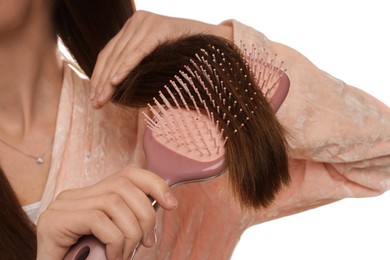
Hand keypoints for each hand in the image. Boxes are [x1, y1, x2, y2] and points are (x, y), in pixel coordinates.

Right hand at [36, 166, 177, 259]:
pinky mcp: (54, 222)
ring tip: (126, 253)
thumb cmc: (87, 259)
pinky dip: (114, 240)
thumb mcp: (114, 235)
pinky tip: (113, 255)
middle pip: (123, 186)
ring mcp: (62, 207)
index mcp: (90, 195)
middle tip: (147, 241)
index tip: (171, 203)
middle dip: (145, 214)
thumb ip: (130, 218)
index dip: (153, 183)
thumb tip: (163, 204)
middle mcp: (75, 196)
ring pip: (113, 202)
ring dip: (130, 232)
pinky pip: (98, 220)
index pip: (126, 174)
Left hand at [90, 10, 231, 108]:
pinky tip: (115, 82)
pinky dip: (126, 66)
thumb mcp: (154, 59)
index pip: (108, 53)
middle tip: (95, 103)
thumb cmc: (184, 55)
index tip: (94, 97)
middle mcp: (136, 21)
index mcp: (132, 27)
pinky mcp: (158, 27)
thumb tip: (114, 87)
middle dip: (101, 82)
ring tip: (102, 99)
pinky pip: (139, 51)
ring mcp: (146, 22)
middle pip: (112, 55)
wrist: (213, 42)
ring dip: (110, 80)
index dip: (99, 75)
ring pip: (122, 55)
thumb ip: (136, 65)